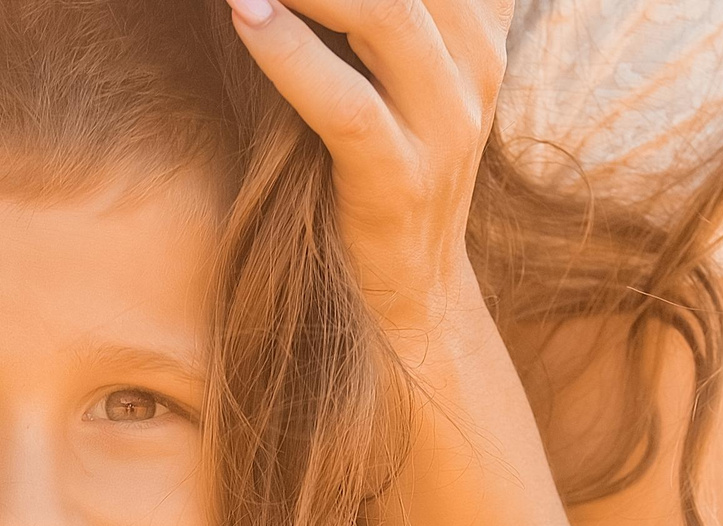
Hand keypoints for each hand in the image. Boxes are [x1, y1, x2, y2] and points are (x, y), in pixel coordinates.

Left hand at [218, 0, 512, 334]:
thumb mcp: (401, 75)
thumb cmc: (378, 171)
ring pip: (381, 16)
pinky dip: (287, 51)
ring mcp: (445, 124)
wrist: (407, 300)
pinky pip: (345, 102)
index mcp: (477, 29)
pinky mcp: (399, 178)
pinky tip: (244, 12)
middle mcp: (475, 65)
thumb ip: (397, 15)